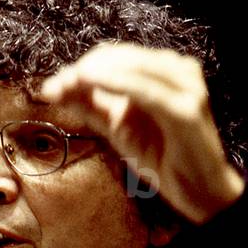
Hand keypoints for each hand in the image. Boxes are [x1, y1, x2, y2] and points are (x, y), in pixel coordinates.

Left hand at [39, 42, 244, 224]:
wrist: (197, 190)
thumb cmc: (160, 156)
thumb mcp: (116, 127)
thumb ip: (89, 105)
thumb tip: (55, 87)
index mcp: (161, 72)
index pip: (115, 57)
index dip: (80, 67)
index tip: (50, 87)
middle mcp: (177, 72)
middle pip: (121, 57)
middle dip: (82, 70)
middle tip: (52, 88)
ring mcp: (185, 88)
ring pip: (133, 68)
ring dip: (94, 73)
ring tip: (66, 84)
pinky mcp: (185, 110)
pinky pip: (146, 91)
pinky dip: (118, 84)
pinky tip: (91, 83)